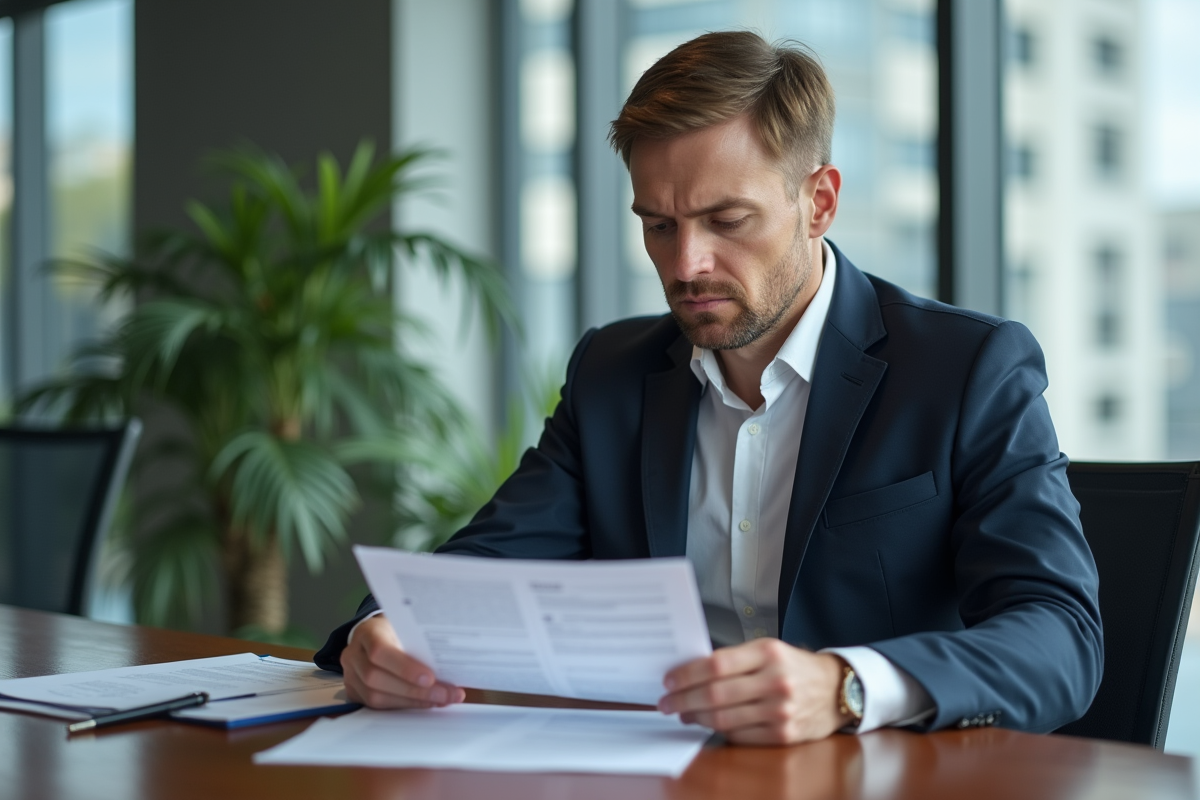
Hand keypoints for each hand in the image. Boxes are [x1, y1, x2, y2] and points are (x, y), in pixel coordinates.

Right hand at [340, 615, 464, 708]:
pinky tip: (425, 703)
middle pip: (376, 678)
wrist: (374, 635)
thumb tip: (451, 664)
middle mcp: (353, 654)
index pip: (380, 650)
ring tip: (440, 700)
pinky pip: (377, 706)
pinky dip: (404, 706)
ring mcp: (350, 675)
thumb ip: (420, 643)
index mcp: (367, 632)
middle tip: (446, 694)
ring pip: (375, 696)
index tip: (431, 678)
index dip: (404, 667)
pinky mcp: (354, 692)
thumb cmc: (395, 630)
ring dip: (412, 701)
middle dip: (415, 691)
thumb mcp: (407, 627)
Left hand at [657, 638, 852, 744]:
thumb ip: (734, 659)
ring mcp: (780, 711)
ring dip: (696, 718)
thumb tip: (691, 673)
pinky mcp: (783, 735)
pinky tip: (709, 724)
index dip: (687, 675)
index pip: (716, 665)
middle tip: (666, 702)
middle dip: (683, 699)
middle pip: (715, 694)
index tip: (669, 680)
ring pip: (724, 718)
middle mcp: (775, 681)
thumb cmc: (794, 667)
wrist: (836, 690)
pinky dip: (719, 731)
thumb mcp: (769, 649)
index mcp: (768, 653)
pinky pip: (740, 736)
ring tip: (683, 713)